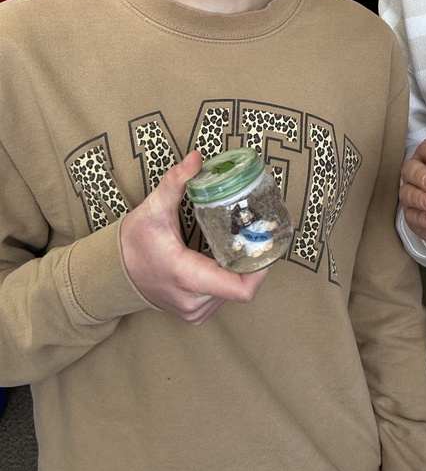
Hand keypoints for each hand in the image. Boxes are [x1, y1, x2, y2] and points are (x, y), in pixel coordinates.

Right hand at [120, 151, 267, 324]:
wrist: (113, 273)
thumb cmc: (133, 243)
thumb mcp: (153, 209)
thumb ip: (176, 182)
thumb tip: (196, 158)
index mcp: (188, 276)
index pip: (241, 289)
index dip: (263, 269)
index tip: (267, 244)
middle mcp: (194, 300)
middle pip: (243, 285)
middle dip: (255, 261)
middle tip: (262, 233)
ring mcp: (196, 310)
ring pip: (235, 292)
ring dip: (244, 270)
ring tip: (247, 243)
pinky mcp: (195, 312)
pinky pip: (224, 297)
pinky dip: (231, 278)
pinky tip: (230, 257)